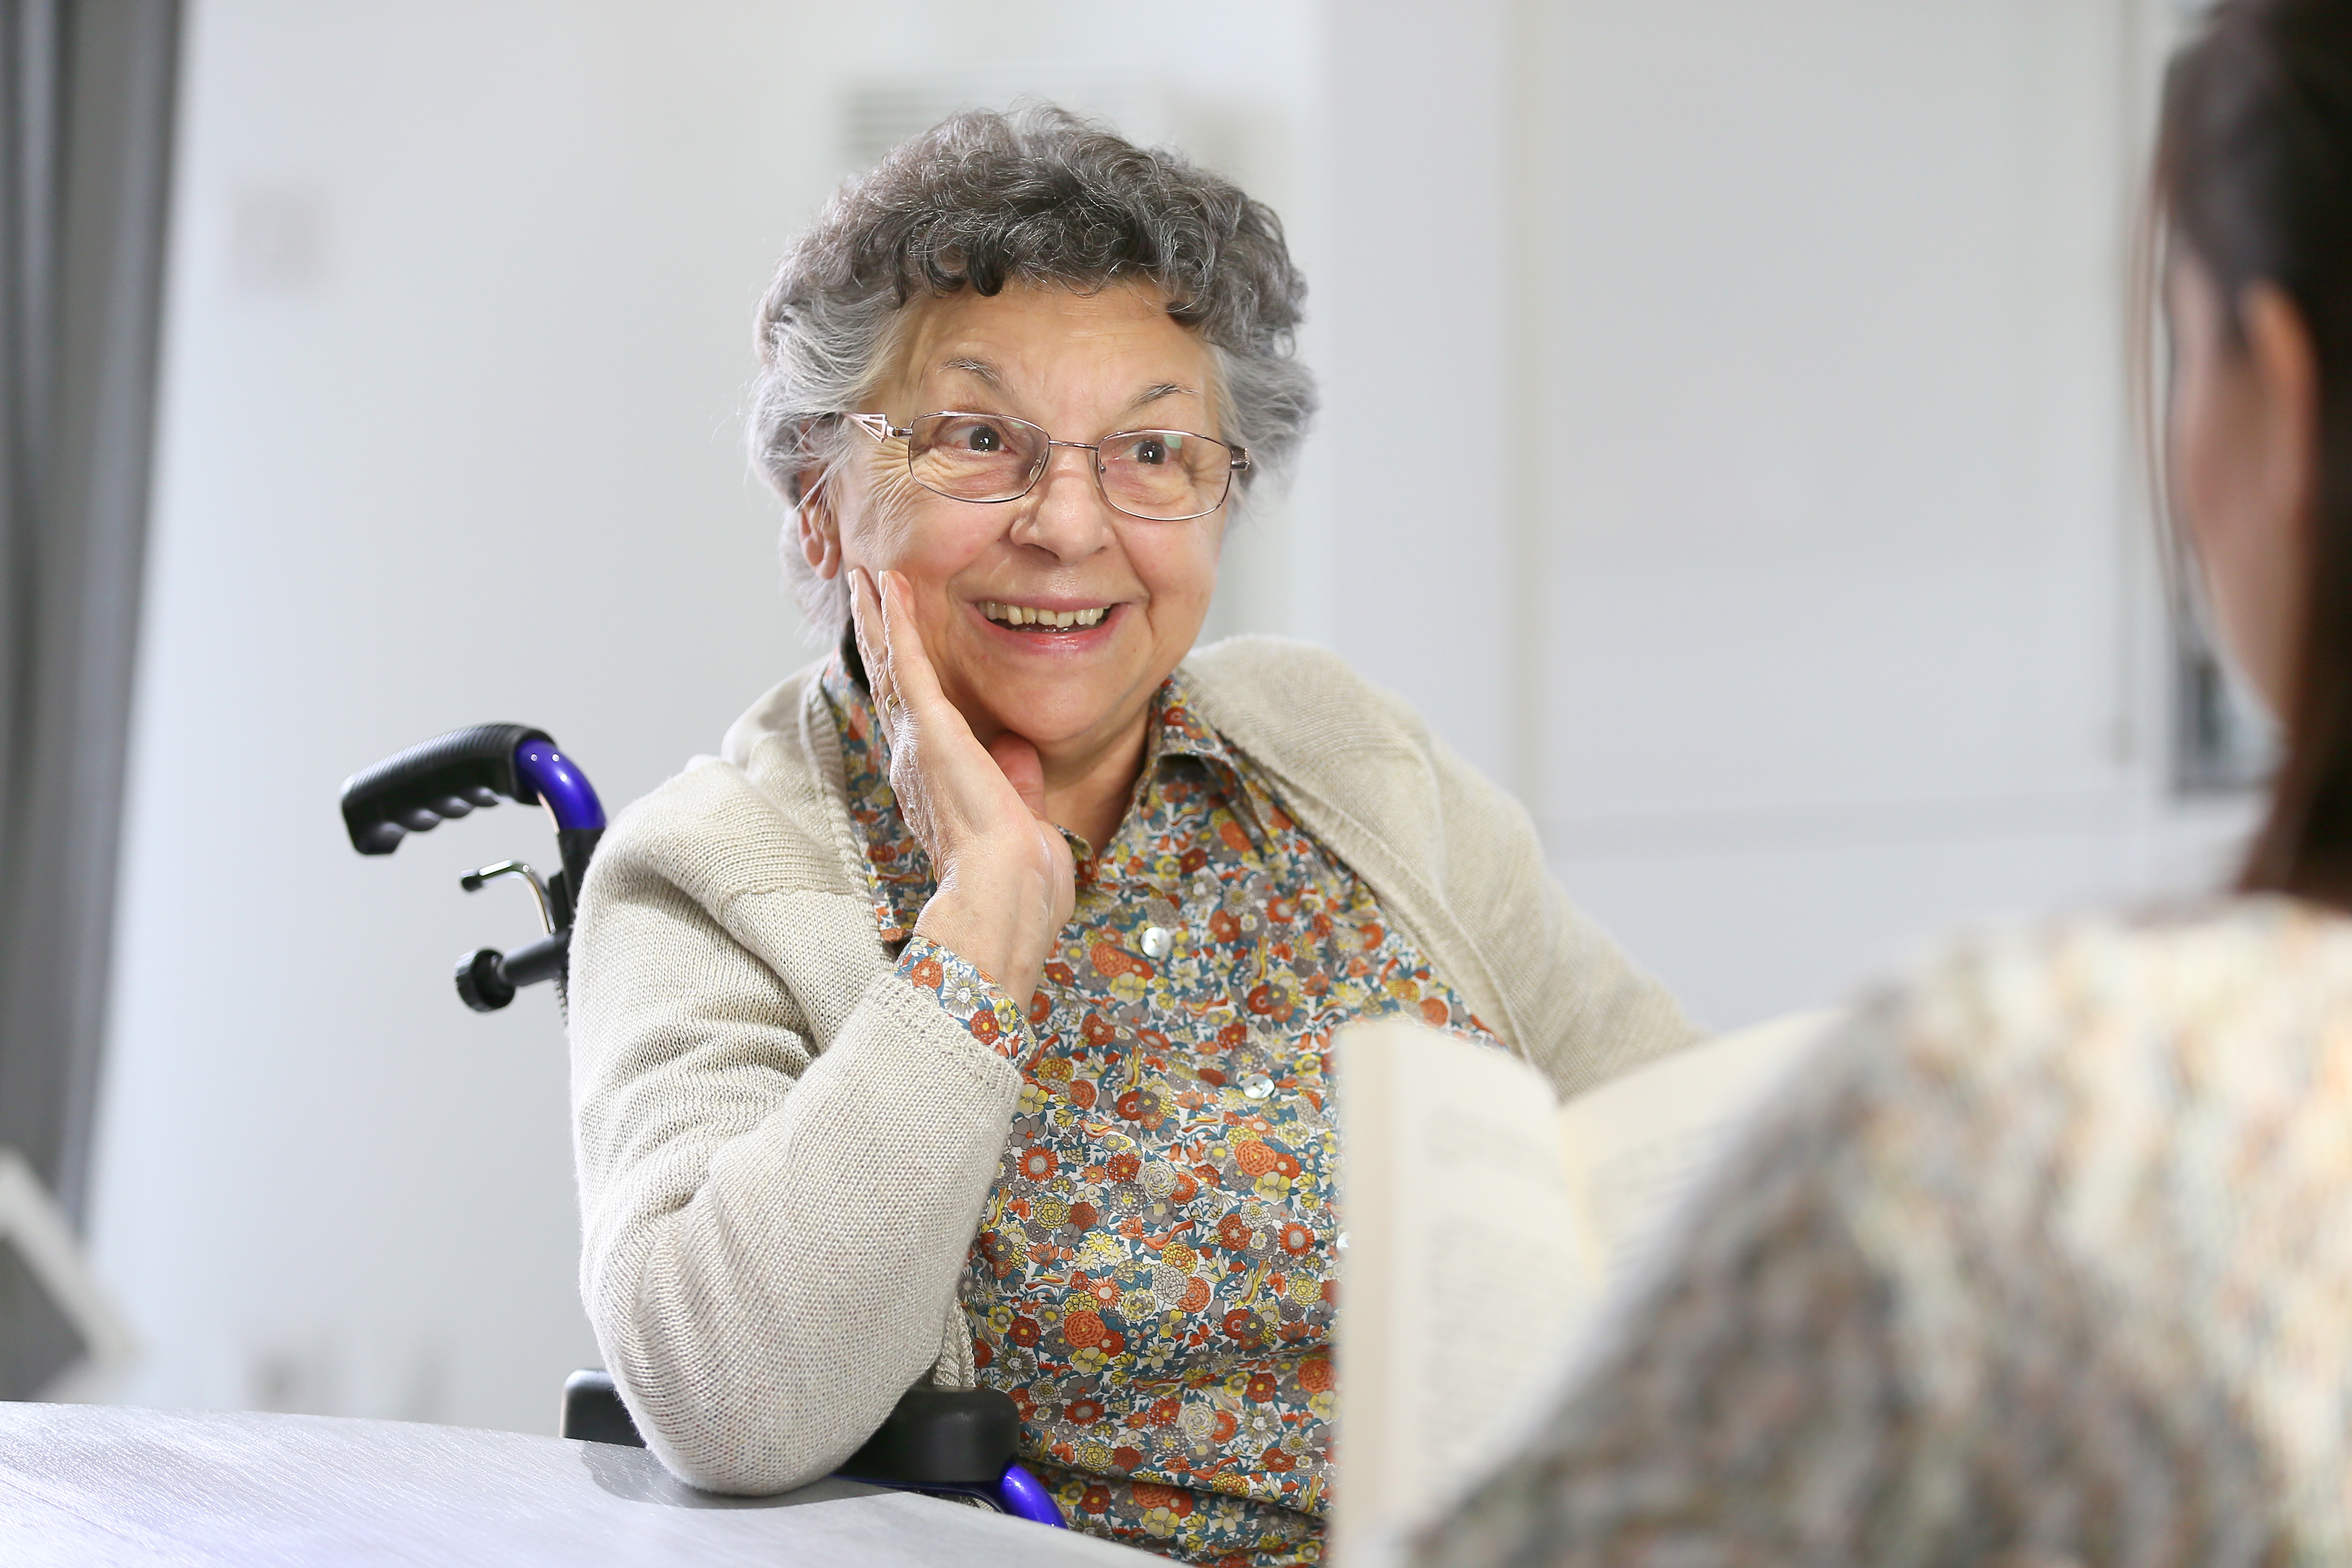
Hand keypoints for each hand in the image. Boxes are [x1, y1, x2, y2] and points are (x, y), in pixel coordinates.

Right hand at [849, 568, 1076, 1003]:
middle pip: (889, 682)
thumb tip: (1018, 752)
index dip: (900, 677)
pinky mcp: (931, 730)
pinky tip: (890, 586)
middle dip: (876, 633)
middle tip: (864, 590)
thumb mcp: (1023, 820)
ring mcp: (919, 744)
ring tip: (866, 574)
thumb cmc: (1021, 882)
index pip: (915, 718)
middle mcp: (915, 762)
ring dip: (878, 616)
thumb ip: (1018, 782)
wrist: (1008, 898)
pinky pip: (909, 663)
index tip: (892, 646)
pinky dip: (898, 621)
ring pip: (890, 665)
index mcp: (936, 785)